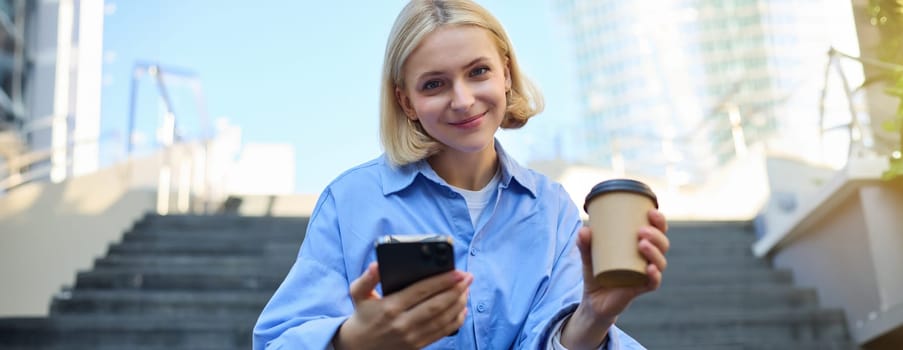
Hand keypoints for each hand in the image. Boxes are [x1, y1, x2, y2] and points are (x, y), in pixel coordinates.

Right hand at [332, 263, 471, 349]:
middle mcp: (402, 323)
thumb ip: (367, 278)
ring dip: (459, 303)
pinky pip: (442, 332)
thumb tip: (376, 265)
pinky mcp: (418, 345)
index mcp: (390, 307)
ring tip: (467, 289)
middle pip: (437, 305)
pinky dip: (456, 320)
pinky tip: (462, 308)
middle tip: (468, 277)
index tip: (457, 272)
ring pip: (443, 319)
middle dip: (456, 290)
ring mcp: (412, 337)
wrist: (359, 347)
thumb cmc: (363, 315)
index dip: (442, 280)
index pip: (421, 291)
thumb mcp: (358, 294)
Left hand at [561, 209, 669, 349]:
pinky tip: (650, 269)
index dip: (659, 221)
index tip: (651, 211)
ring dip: (655, 252)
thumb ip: (584, 243)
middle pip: (662, 245)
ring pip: (660, 262)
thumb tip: (584, 230)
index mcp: (640, 246)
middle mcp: (648, 259)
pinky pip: (653, 283)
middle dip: (656, 235)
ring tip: (642, 244)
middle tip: (641, 230)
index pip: (657, 231)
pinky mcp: (640, 289)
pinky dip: (654, 276)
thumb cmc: (596, 271)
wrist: (593, 300)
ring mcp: (645, 274)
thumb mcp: (588, 255)